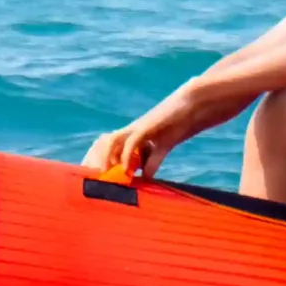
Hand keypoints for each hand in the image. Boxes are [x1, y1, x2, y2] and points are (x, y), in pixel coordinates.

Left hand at [82, 90, 199, 179]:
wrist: (191, 106)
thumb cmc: (175, 125)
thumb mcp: (162, 149)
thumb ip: (153, 162)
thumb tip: (145, 178)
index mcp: (131, 135)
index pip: (107, 145)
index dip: (98, 159)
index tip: (94, 176)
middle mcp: (130, 131)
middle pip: (103, 142)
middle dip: (97, 159)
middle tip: (97, 178)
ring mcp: (137, 128)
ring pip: (112, 140)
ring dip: (107, 157)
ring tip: (108, 173)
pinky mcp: (147, 127)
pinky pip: (131, 142)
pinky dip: (127, 156)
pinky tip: (128, 169)